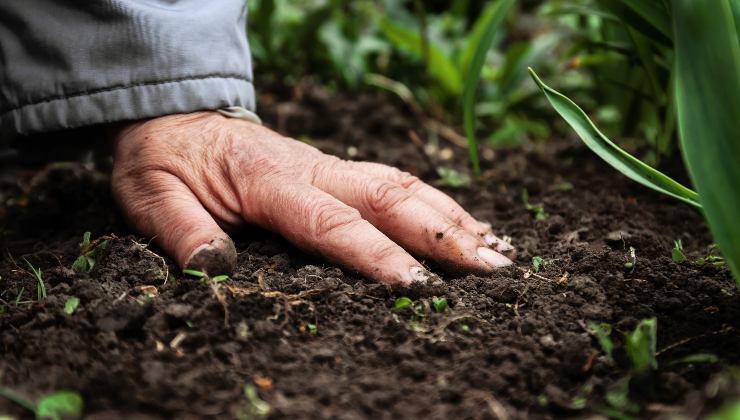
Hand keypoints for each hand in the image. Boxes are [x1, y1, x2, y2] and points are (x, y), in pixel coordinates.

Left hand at [111, 112, 513, 284]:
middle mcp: (312, 169)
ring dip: (453, 217)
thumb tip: (216, 269)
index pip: (332, 223)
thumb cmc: (164, 161)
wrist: (175, 116)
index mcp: (268, 181)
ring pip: (403, 185)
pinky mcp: (336, 169)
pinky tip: (466, 224)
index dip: (377, 256)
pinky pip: (395, 182)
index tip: (420, 288)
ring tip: (499, 250)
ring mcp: (329, 166)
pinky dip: (437, 203)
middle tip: (495, 270)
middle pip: (389, 198)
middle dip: (444, 235)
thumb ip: (182, 232)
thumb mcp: (151, 197)